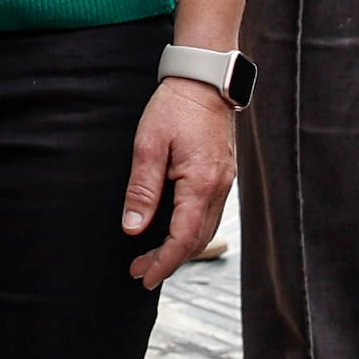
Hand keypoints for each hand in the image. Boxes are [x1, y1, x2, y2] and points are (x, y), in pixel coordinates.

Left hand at [121, 77, 237, 287]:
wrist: (203, 81)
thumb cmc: (174, 107)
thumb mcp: (148, 145)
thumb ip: (142, 189)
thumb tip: (133, 228)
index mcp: (200, 183)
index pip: (183, 238)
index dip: (163, 262)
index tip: (144, 277)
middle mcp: (219, 187)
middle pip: (197, 240)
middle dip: (169, 260)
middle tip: (139, 271)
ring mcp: (224, 182)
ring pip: (206, 230)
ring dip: (180, 248)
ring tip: (151, 256)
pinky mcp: (222, 175)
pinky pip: (209, 214)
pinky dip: (190, 231)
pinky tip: (172, 231)